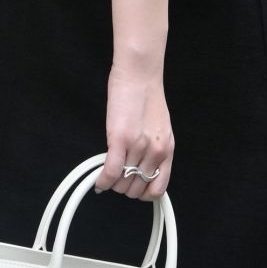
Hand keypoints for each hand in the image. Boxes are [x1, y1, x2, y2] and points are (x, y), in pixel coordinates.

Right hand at [96, 64, 172, 199]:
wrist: (139, 74)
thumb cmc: (147, 96)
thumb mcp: (160, 128)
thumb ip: (154, 149)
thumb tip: (141, 167)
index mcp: (167, 150)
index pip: (158, 188)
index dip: (143, 192)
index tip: (133, 186)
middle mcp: (155, 152)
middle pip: (136, 189)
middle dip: (124, 187)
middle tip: (116, 177)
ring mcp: (138, 147)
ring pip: (122, 184)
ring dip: (113, 184)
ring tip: (108, 173)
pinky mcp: (120, 140)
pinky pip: (110, 173)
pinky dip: (102, 181)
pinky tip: (99, 181)